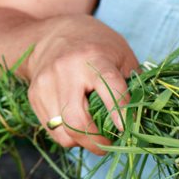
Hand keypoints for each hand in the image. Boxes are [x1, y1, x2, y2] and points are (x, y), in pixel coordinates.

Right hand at [26, 15, 138, 152]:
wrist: (50, 34)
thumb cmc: (95, 46)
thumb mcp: (120, 55)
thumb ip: (132, 85)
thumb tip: (143, 118)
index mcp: (93, 57)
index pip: (108, 87)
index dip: (119, 111)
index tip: (125, 129)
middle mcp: (66, 70)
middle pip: (77, 120)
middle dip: (97, 142)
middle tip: (109, 145)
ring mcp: (46, 84)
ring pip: (64, 132)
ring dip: (83, 142)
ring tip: (93, 133)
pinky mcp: (35, 96)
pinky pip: (54, 131)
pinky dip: (69, 136)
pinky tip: (77, 125)